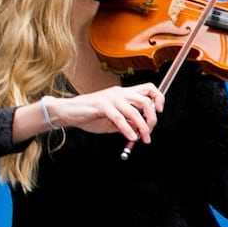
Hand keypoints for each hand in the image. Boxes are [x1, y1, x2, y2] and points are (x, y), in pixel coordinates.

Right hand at [42, 83, 163, 142]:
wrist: (68, 112)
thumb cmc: (90, 115)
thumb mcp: (113, 120)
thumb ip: (128, 123)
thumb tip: (141, 130)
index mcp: (124, 93)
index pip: (149, 88)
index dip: (158, 98)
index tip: (159, 111)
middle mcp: (119, 92)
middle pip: (145, 100)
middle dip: (151, 118)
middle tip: (149, 131)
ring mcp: (111, 98)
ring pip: (134, 110)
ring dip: (142, 126)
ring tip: (142, 138)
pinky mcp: (101, 106)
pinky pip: (119, 118)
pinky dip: (127, 129)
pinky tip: (131, 137)